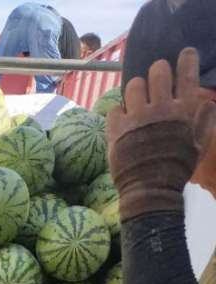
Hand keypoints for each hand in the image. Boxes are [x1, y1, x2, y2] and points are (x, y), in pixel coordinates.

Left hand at [108, 48, 215, 219]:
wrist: (150, 192)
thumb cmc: (177, 169)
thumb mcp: (199, 146)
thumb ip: (205, 122)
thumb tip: (207, 102)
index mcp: (184, 111)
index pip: (187, 73)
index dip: (187, 58)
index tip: (185, 54)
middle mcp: (161, 109)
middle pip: (158, 70)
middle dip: (158, 72)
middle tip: (156, 81)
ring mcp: (137, 118)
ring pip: (134, 85)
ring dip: (136, 90)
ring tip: (137, 101)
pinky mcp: (117, 129)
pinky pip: (114, 108)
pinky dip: (118, 113)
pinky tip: (122, 121)